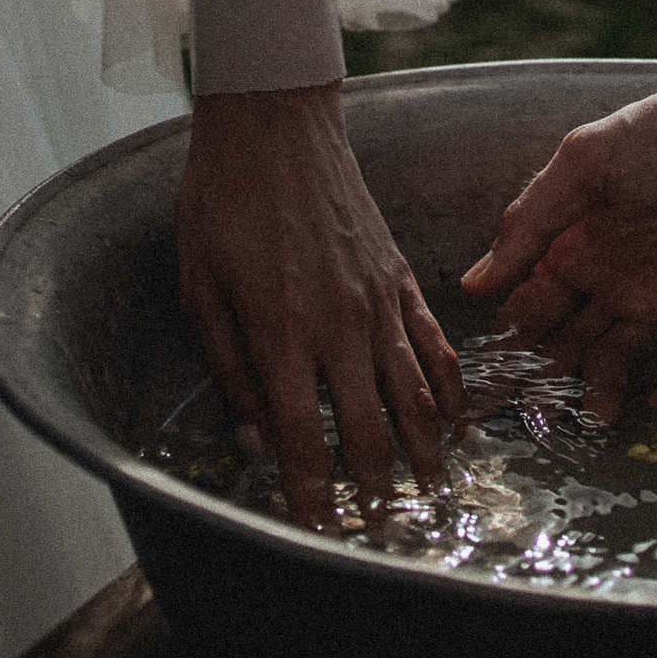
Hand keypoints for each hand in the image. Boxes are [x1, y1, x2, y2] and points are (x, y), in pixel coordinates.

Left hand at [176, 81, 465, 530]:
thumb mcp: (199, 288)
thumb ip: (228, 370)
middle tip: (383, 532)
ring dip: (425, 454)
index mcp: (281, 330)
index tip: (316, 534)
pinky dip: (450, 391)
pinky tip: (457, 424)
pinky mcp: (399, 277)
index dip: (310, 497)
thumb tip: (252, 439)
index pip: (301, 439)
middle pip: (368, 430)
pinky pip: (435, 346)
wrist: (273, 123)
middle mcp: (339, 323)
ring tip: (434, 497)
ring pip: (415, 394)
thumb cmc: (221, 200)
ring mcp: (378, 299)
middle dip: (375, 491)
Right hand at [458, 71, 656, 422]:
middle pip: (567, 343)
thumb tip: (474, 286)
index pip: (529, 308)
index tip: (486, 388)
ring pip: (619, 359)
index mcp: (575, 244)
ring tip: (592, 419)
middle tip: (533, 419)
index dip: (508, 346)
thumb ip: (531, 223)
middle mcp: (613, 277)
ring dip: (601, 391)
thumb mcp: (587, 163)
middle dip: (546, 381)